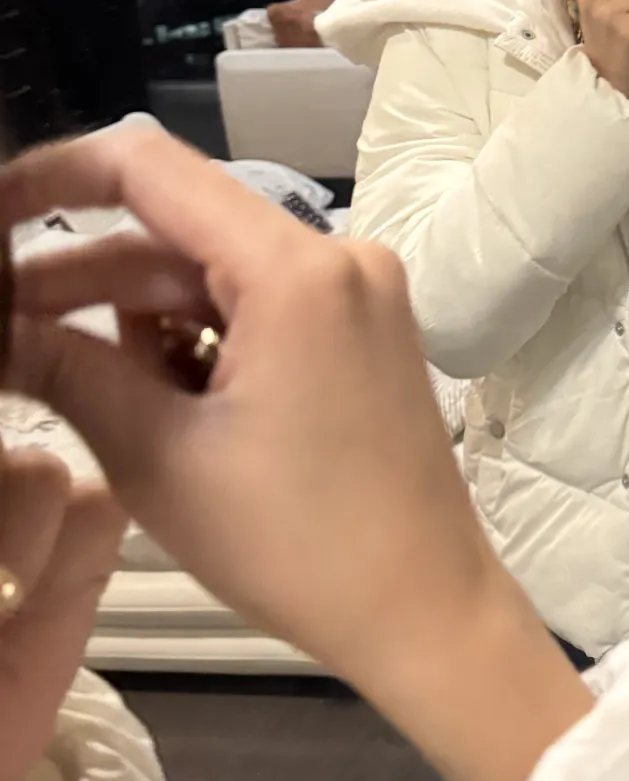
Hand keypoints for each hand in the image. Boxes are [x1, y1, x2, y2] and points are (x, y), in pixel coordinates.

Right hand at [0, 129, 591, 780]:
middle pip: (175, 231)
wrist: (424, 611)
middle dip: (78, 278)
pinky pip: (252, 306)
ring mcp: (356, 291)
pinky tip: (145, 401)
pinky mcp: (359, 329)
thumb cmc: (297, 544)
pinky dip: (191, 341)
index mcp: (295, 270)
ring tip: (60, 381)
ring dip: (130, 319)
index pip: (149, 169)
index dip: (52, 177)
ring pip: (209, 274)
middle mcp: (336, 256)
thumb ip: (65, 369)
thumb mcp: (158, 457)